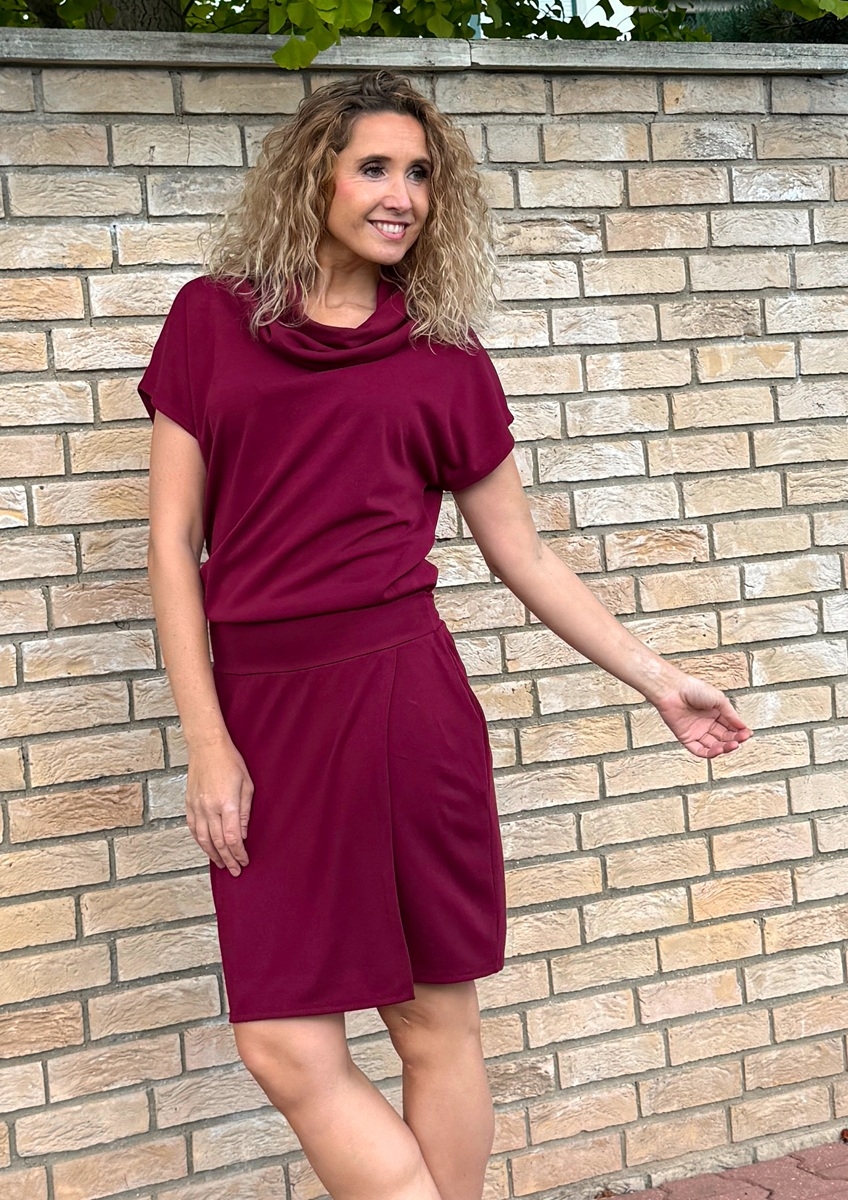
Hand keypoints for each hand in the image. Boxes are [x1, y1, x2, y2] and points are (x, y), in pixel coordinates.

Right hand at [185, 738, 253, 875]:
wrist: (206, 747)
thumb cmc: (230, 762)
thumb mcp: (247, 785)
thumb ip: (245, 812)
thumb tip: (243, 834)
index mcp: (227, 803)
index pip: (232, 838)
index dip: (239, 853)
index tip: (244, 861)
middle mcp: (209, 808)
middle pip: (218, 842)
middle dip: (228, 859)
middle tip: (235, 871)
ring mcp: (197, 807)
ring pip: (203, 839)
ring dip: (213, 854)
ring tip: (222, 864)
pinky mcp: (189, 804)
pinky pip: (193, 829)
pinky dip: (200, 841)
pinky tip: (206, 848)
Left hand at [652, 674, 752, 758]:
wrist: (673, 690)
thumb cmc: (693, 689)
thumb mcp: (719, 699)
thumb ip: (731, 715)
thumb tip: (743, 727)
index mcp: (715, 713)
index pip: (731, 727)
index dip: (739, 732)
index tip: (747, 734)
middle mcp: (706, 723)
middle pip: (724, 737)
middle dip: (734, 740)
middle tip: (741, 740)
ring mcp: (696, 731)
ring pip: (713, 746)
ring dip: (724, 748)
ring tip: (732, 745)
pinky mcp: (686, 738)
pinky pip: (699, 750)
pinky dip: (709, 753)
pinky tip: (718, 750)